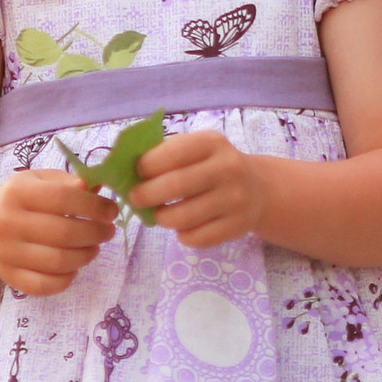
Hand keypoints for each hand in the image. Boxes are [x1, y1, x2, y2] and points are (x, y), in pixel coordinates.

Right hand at [0, 170, 115, 294]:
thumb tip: (96, 186)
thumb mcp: (43, 181)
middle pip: (64, 233)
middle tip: (108, 231)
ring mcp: (6, 253)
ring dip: (86, 256)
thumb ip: (70, 182)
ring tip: (94, 247)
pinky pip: (45, 285)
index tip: (112, 211)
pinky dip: (67, 279)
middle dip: (96, 233)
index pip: (64, 198)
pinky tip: (74, 267)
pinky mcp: (8, 276)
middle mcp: (7, 223)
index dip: (94, 206)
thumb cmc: (25, 198)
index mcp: (18, 193)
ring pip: (58, 261)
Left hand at [132, 130, 271, 249]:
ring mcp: (235, 199)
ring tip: (160, 214)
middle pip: (174, 186)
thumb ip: (164, 154)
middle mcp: (228, 168)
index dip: (146, 166)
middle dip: (145, 195)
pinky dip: (182, 235)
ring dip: (162, 218)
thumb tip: (122, 170)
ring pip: (181, 218)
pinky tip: (185, 226)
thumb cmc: (212, 166)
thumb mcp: (196, 149)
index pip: (171, 153)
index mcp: (213, 143)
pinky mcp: (237, 226)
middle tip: (136, 199)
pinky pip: (195, 238)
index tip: (137, 174)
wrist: (258, 189)